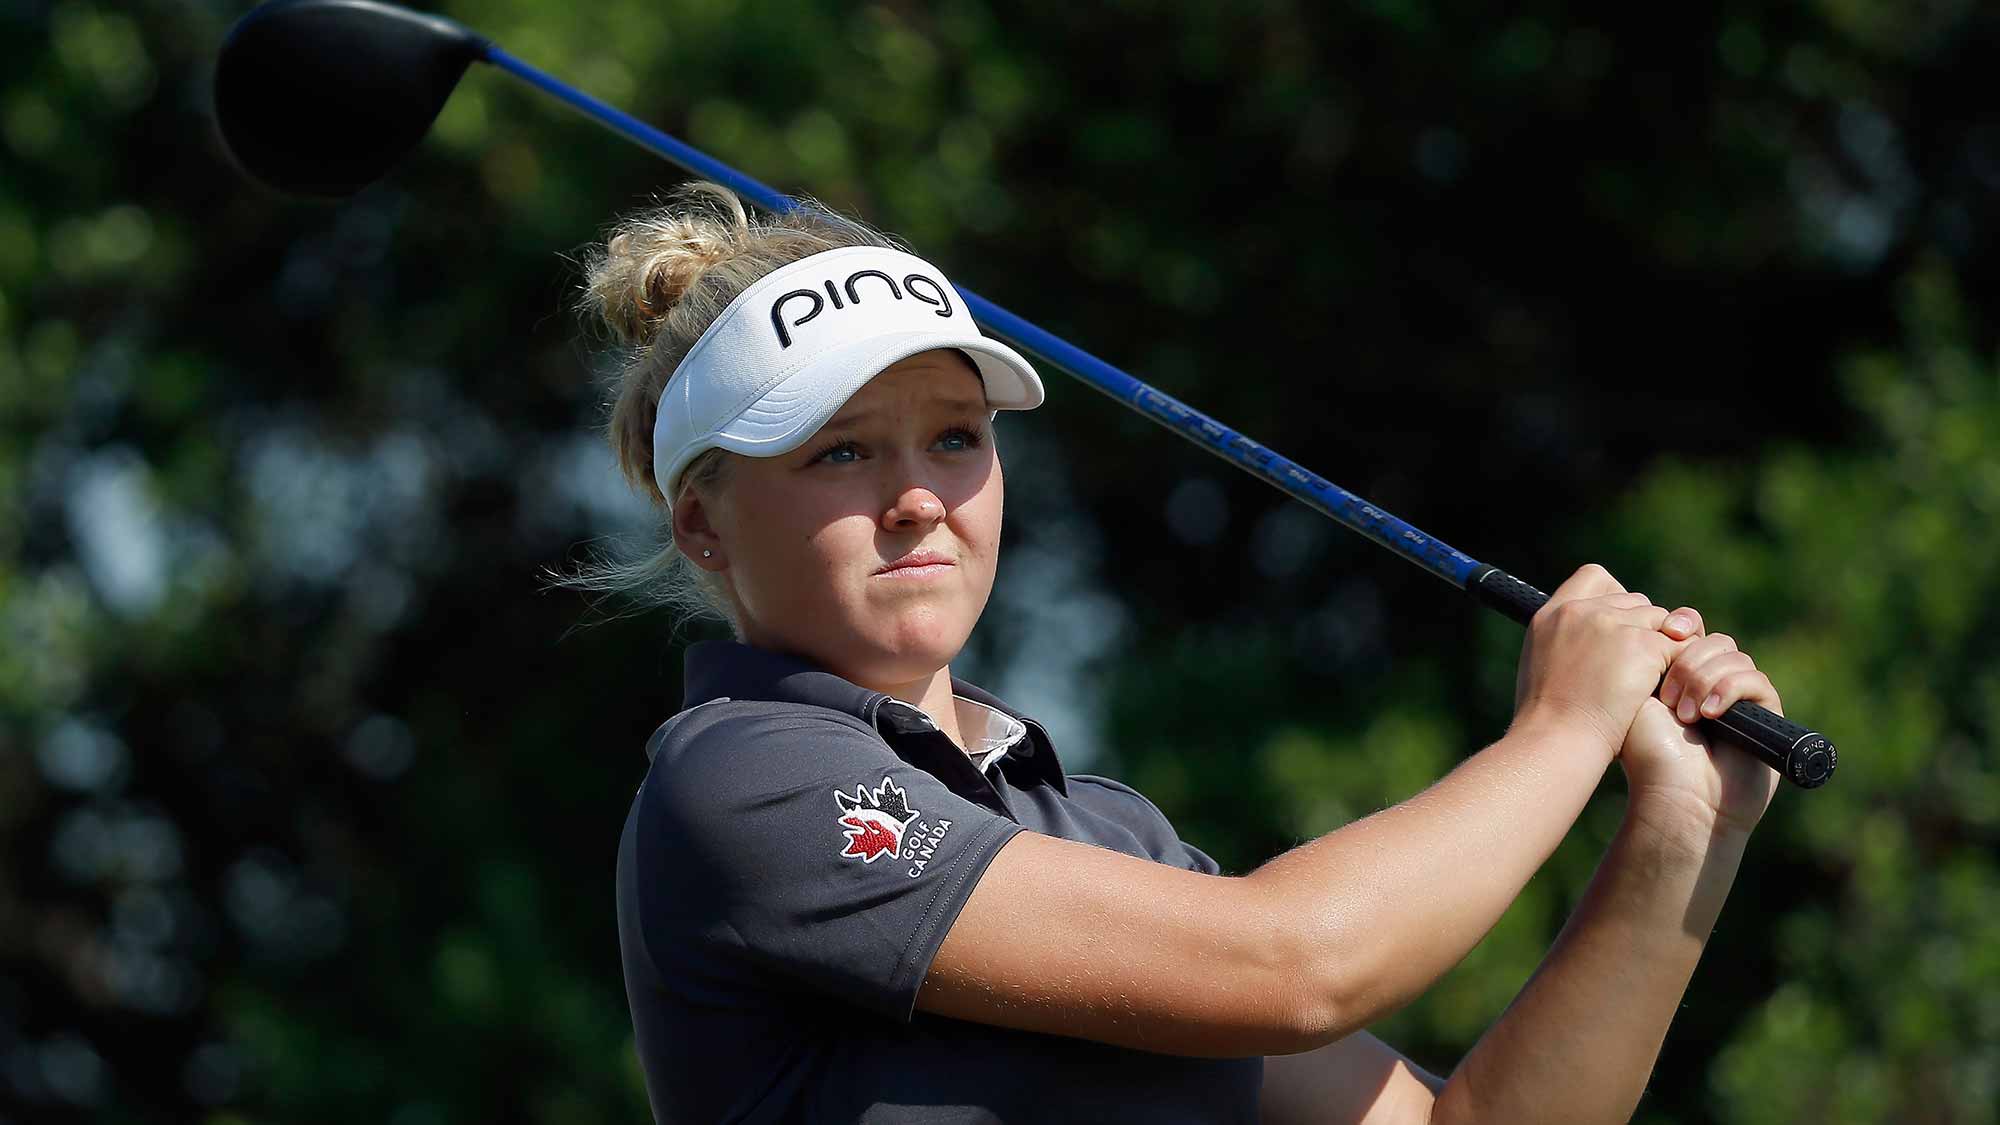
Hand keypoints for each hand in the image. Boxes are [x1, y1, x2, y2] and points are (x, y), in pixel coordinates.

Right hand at [1513, 564, 1686, 756]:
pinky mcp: (1640, 644)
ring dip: (1663, 649)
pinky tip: (1668, 694)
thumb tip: (1595, 644)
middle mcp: (1579, 610)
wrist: (1556, 741)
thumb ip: (1566, 645)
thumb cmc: (1548, 723)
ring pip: (1661, 621)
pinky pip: (1677, 646)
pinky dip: (1677, 669)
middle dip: (1643, 630)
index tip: (1617, 627)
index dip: (1615, 598)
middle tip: (1639, 668)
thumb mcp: (1543, 669)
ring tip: (1653, 684)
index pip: (1594, 577)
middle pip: (1634, 600)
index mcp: (1550, 615)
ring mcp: (1610, 624)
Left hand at [1618, 607, 1782, 838]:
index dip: (1681, 624)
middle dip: (1688, 660)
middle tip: (1668, 697)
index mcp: (1678, 674)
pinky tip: (1708, 715)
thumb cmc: (1647, 753)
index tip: (1667, 630)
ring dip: (1705, 680)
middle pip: (1712, 639)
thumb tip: (1668, 621)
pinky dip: (1729, 690)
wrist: (1674, 797)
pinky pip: (1756, 680)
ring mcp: (1740, 698)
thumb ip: (1652, 654)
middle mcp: (1711, 683)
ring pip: (1733, 656)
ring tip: (1684, 715)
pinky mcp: (1766, 714)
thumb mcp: (1638, 694)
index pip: (1690, 629)